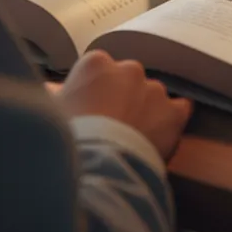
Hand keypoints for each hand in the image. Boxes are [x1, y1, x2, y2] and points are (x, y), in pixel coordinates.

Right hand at [55, 50, 191, 160]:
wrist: (95, 167)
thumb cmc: (66, 140)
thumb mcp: (51, 113)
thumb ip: (58, 96)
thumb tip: (55, 92)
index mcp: (96, 64)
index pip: (99, 71)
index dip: (95, 94)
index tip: (91, 111)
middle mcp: (128, 69)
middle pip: (127, 81)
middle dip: (121, 99)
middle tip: (110, 127)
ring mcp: (153, 89)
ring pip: (151, 96)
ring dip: (145, 111)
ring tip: (131, 139)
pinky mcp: (173, 112)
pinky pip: (179, 109)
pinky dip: (172, 119)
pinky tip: (163, 132)